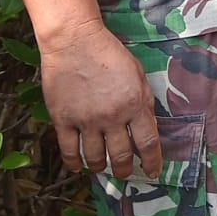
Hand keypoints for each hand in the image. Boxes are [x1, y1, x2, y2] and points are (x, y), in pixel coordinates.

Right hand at [39, 20, 160, 179]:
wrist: (75, 41)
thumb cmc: (109, 53)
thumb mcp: (138, 74)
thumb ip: (143, 101)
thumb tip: (147, 126)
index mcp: (135, 104)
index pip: (147, 143)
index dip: (152, 162)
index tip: (153, 172)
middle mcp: (112, 117)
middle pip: (121, 156)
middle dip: (125, 169)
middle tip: (125, 173)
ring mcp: (86, 121)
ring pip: (95, 158)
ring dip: (101, 167)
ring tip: (103, 168)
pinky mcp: (63, 120)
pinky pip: (69, 151)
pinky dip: (75, 163)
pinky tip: (79, 167)